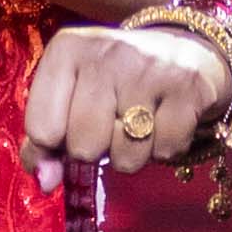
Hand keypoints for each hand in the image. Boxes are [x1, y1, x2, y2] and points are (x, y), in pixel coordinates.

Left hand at [25, 16, 231, 183]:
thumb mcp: (69, 95)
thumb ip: (44, 140)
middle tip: (110, 124)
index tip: (69, 128)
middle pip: (83, 147)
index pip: (42, 128)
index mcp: (68, 50)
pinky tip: (164, 121)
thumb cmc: (115, 82)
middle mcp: (107, 53)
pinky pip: (166, 152)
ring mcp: (150, 68)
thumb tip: (45, 182)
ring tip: (138, 122)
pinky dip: (165, 149)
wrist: (183, 51)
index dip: (56, 144)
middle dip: (96, 150)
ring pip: (126, 157)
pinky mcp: (189, 87)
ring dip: (131, 153)